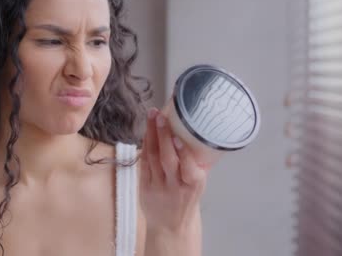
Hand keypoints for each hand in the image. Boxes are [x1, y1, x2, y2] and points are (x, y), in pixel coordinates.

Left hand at [139, 107, 207, 235]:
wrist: (172, 227)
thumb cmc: (187, 200)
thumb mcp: (198, 184)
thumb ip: (194, 163)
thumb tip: (191, 133)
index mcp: (194, 184)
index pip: (187, 165)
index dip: (182, 150)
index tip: (178, 134)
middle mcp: (176, 186)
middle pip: (167, 159)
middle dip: (163, 135)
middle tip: (160, 115)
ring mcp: (158, 187)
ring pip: (153, 158)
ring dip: (151, 135)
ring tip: (151, 117)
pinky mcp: (144, 187)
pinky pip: (144, 163)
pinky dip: (145, 146)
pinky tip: (147, 132)